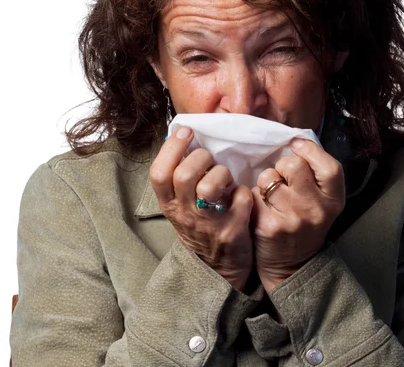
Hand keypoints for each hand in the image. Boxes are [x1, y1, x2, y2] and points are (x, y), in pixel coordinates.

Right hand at [150, 126, 253, 290]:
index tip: (186, 132)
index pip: (158, 173)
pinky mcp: (232, 231)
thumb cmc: (200, 226)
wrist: (218, 270)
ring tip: (226, 179)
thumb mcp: (181, 205)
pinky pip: (241, 198)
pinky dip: (245, 192)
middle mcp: (184, 215)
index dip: (171, 148)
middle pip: (184, 175)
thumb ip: (180, 177)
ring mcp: (208, 224)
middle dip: (201, 158)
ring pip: (210, 187)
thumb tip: (183, 136)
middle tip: (210, 160)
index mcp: (169, 204)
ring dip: (222, 173)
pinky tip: (241, 196)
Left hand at [251, 139, 344, 292]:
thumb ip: (316, 173)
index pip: (330, 166)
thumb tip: (296, 140)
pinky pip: (254, 194)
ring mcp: (291, 219)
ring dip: (267, 181)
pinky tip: (262, 207)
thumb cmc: (306, 223)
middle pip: (294, 165)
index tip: (297, 145)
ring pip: (269, 177)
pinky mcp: (267, 226)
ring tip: (272, 195)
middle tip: (285, 179)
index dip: (311, 150)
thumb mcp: (323, 201)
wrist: (292, 265)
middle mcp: (315, 210)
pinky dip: (255, 196)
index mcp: (334, 201)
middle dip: (284, 165)